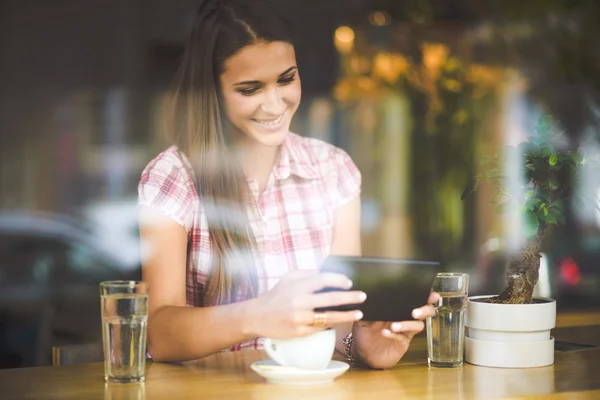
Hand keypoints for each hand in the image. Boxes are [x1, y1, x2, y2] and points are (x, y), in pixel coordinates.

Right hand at [248, 270, 365, 338]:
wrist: (257, 316)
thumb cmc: (276, 295)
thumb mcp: (289, 278)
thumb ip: (308, 274)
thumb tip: (328, 274)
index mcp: (298, 285)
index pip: (323, 280)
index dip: (339, 280)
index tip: (349, 283)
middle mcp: (300, 301)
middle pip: (331, 298)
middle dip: (350, 297)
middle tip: (363, 296)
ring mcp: (300, 318)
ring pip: (329, 317)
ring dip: (346, 315)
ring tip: (359, 313)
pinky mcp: (300, 332)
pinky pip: (320, 327)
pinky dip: (331, 324)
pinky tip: (340, 321)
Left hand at [351, 292, 439, 368]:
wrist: (363, 351)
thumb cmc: (365, 331)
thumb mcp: (363, 317)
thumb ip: (367, 307)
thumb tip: (366, 296)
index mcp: (398, 307)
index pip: (415, 298)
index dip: (426, 296)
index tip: (431, 295)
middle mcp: (405, 317)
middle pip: (425, 311)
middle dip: (425, 310)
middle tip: (415, 312)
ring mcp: (405, 331)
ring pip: (418, 325)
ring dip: (407, 324)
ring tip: (394, 325)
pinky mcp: (403, 343)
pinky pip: (404, 337)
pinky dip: (396, 334)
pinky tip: (386, 332)